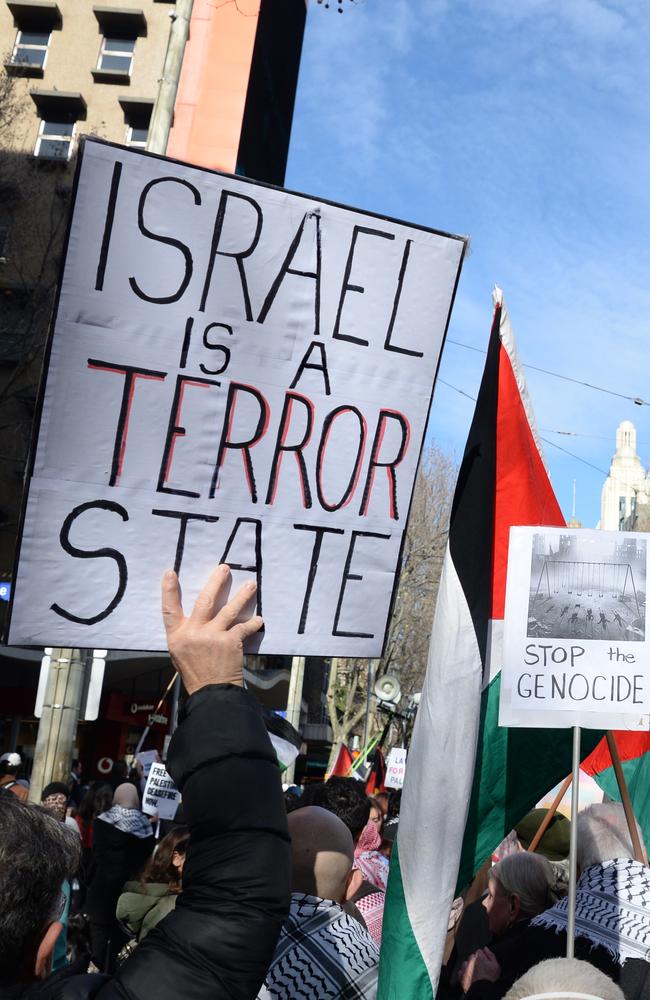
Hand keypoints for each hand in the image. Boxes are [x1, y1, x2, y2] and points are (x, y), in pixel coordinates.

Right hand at [161, 564, 262, 694]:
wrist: (211, 692)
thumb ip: (186, 634)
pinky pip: (245, 627)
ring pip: (229, 610)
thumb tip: (197, 616)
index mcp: (177, 636)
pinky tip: (260, 620)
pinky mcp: (230, 642)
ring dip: (242, 596)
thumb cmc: (195, 673)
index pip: (169, 609)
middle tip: (225, 568)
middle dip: (216, 582)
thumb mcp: (180, 653)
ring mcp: (213, 636)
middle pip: (205, 601)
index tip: (170, 572)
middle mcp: (193, 632)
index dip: (169, 590)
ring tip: (251, 585)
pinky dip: (254, 623)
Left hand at [460, 948, 500, 990]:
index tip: (486, 963)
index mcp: (479, 956)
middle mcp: (470, 960)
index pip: (479, 951)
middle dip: (476, 961)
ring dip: (469, 966)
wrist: (482, 990)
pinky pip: (461, 972)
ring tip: (475, 973)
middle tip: (481, 969)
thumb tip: (486, 948)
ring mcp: (465, 968)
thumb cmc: (490, 978)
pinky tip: (470, 977)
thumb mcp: (496, 966)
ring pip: (466, 963)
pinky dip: (464, 973)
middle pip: (472, 957)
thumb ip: (491, 955)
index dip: (483, 957)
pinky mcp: (461, 976)